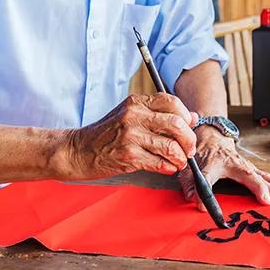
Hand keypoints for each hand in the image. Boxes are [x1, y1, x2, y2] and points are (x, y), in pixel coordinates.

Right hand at [61, 93, 198, 178]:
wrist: (77, 151)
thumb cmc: (105, 135)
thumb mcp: (129, 116)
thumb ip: (158, 115)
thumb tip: (192, 117)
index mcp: (136, 102)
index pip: (172, 102)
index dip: (186, 116)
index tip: (189, 127)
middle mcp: (134, 115)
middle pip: (177, 124)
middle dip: (189, 140)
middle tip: (189, 149)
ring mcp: (130, 135)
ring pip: (171, 146)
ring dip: (181, 157)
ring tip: (179, 161)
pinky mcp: (128, 156)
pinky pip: (159, 162)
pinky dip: (169, 167)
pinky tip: (168, 168)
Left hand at [178, 126, 269, 209]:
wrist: (213, 140)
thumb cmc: (205, 155)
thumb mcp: (193, 169)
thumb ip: (191, 185)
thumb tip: (192, 200)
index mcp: (217, 163)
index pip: (209, 177)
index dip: (207, 193)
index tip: (204, 206)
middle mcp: (235, 163)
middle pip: (248, 175)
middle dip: (259, 187)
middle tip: (267, 200)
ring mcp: (245, 165)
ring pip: (259, 174)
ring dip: (269, 185)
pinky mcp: (251, 168)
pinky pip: (263, 175)